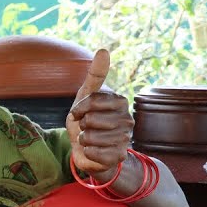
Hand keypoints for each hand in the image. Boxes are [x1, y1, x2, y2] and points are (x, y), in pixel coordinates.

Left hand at [67, 49, 132, 177]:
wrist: (89, 151)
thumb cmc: (86, 122)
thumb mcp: (85, 97)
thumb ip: (95, 76)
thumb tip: (104, 50)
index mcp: (120, 102)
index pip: (92, 100)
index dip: (79, 109)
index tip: (79, 113)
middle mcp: (128, 119)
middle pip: (90, 119)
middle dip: (82, 125)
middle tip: (87, 128)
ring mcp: (125, 138)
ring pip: (90, 137)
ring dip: (83, 140)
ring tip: (90, 140)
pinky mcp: (118, 156)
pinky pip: (92, 152)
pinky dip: (86, 152)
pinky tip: (94, 151)